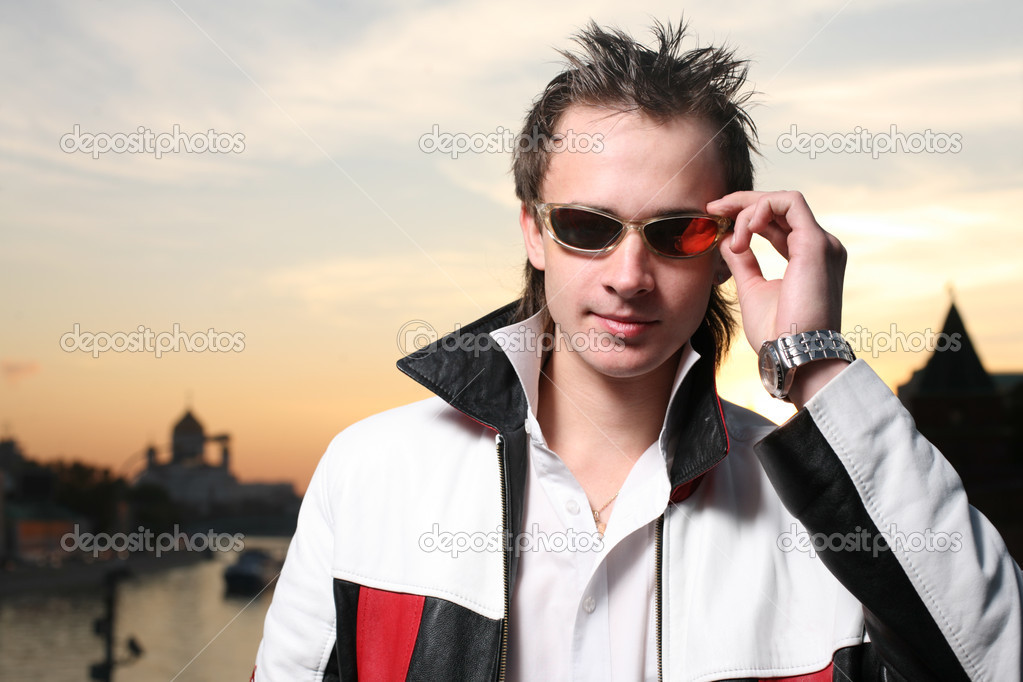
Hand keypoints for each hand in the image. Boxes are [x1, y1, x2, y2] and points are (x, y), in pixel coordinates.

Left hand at [707, 190, 848, 406]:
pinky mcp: (816, 243)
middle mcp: (819, 246)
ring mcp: (821, 243)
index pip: (777, 221)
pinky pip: (788, 203)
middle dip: (743, 202)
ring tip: (733, 239)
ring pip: (783, 201)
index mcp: (807, 257)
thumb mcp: (752, 289)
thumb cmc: (777, 333)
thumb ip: (742, 262)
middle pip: (779, 206)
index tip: (715, 215)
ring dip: (749, 210)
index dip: (746, 213)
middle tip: (713, 208)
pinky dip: (761, 209)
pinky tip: (744, 232)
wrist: (795, 355)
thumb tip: (726, 239)